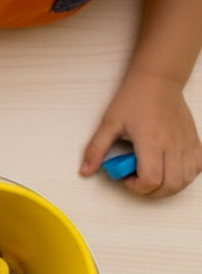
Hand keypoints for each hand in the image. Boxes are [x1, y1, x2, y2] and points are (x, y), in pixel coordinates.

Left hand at [81, 70, 201, 197]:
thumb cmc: (133, 100)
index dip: (136, 187)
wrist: (158, 81)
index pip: (151, 180)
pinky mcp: (194, 140)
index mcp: (151, 141)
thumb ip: (96, 149)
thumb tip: (84, 171)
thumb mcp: (108, 123)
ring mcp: (186, 143)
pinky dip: (185, 175)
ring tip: (153, 176)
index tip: (125, 178)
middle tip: (138, 182)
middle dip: (151, 192)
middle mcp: (172, 144)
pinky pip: (198, 167)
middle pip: (170, 185)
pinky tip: (170, 169)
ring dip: (168, 187)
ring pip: (186, 179)